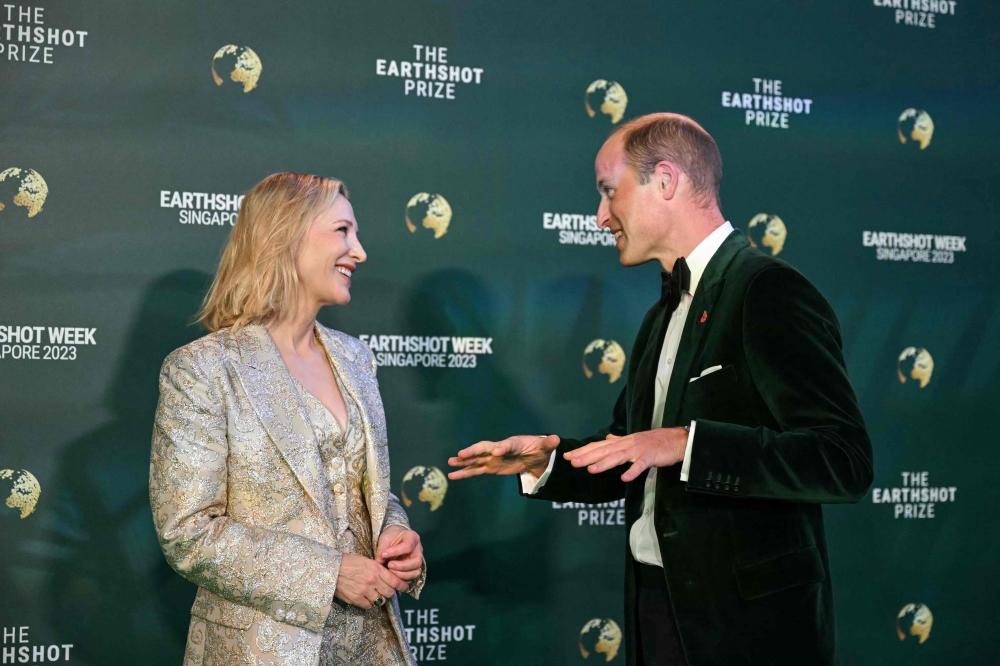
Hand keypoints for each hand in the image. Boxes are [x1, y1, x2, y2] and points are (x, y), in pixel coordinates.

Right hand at [334, 553, 407, 609]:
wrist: (331, 568)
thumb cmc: (349, 562)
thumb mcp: (367, 561)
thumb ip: (378, 570)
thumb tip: (388, 578)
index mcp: (376, 569)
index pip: (395, 581)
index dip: (402, 586)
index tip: (404, 587)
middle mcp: (372, 581)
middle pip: (390, 593)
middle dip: (389, 592)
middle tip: (385, 590)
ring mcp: (364, 591)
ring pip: (380, 601)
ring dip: (379, 598)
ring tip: (373, 594)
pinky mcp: (356, 599)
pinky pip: (368, 606)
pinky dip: (368, 603)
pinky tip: (364, 597)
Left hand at [375, 525, 423, 580]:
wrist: (395, 538)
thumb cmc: (391, 537)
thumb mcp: (385, 538)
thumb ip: (382, 549)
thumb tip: (379, 562)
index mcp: (412, 538)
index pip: (408, 546)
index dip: (396, 552)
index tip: (384, 554)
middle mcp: (418, 550)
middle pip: (417, 562)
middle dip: (402, 566)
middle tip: (389, 565)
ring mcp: (417, 561)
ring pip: (416, 572)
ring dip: (402, 575)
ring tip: (390, 571)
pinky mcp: (413, 570)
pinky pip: (412, 578)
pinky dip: (402, 580)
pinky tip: (393, 576)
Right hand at [447, 434, 560, 479]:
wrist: (533, 454)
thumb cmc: (538, 448)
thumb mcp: (544, 446)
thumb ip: (548, 444)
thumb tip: (557, 439)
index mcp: (512, 443)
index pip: (505, 445)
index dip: (501, 448)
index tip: (496, 452)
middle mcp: (498, 449)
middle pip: (484, 449)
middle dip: (473, 451)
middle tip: (461, 454)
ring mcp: (492, 458)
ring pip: (476, 460)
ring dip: (463, 461)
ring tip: (450, 462)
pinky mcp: (490, 467)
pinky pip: (475, 470)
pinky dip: (464, 472)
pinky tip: (452, 475)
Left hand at [564, 428, 688, 481]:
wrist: (676, 440)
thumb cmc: (654, 441)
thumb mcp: (634, 440)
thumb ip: (619, 440)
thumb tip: (607, 437)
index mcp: (622, 442)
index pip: (598, 446)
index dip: (583, 451)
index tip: (567, 456)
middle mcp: (627, 444)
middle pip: (604, 451)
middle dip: (587, 456)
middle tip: (571, 462)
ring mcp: (638, 451)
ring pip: (618, 457)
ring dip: (604, 463)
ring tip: (591, 470)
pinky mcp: (650, 458)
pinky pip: (640, 466)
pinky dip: (633, 471)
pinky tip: (624, 479)